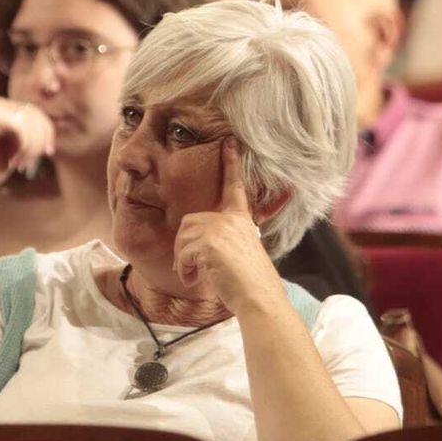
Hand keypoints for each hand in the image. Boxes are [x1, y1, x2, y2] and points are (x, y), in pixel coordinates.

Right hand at [0, 96, 54, 194]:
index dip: (47, 132)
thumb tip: (50, 130)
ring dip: (32, 147)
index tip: (47, 152)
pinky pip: (20, 127)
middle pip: (36, 114)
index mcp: (4, 107)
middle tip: (31, 161)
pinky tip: (13, 162)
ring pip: (30, 121)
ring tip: (20, 163)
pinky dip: (24, 147)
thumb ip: (31, 133)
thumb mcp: (18, 147)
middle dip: (40, 140)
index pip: (37, 112)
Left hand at [171, 140, 282, 313]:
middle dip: (184, 247)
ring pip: (183, 238)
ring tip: (195, 277)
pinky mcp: (210, 243)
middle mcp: (231, 220)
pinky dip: (184, 270)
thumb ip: (225, 242)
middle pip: (189, 223)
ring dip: (183, 261)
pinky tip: (194, 280)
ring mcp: (221, 229)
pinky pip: (183, 253)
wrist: (258, 298)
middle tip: (191, 268)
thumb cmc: (250, 283)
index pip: (235, 187)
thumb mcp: (243, 254)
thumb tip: (196, 250)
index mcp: (241, 220)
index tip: (229, 142)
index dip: (232, 164)